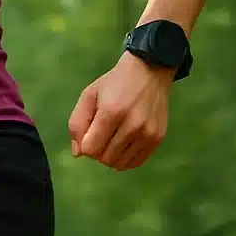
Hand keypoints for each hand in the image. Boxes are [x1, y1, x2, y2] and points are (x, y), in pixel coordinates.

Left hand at [67, 52, 170, 170]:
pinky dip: (125, 158)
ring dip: (111, 156)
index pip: (90, 149)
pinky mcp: (158, 138)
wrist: (150, 71)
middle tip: (102, 134)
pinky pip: (135, 163)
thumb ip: (77, 124)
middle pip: (104, 159)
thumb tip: (78, 153)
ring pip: (119, 164)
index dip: (85, 145)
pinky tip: (124, 144)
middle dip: (97, 151)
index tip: (90, 133)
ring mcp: (148, 133)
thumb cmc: (114, 84)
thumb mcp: (88, 96)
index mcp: (111, 112)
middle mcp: (132, 125)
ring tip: (113, 138)